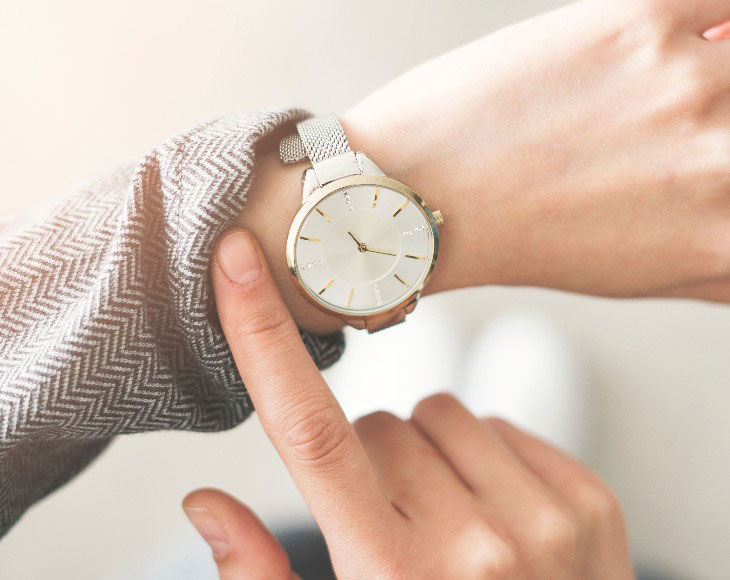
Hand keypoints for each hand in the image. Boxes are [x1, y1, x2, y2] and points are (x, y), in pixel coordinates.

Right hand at [182, 228, 632, 578]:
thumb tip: (203, 501)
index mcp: (390, 576)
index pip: (310, 432)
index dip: (264, 338)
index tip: (239, 261)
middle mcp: (472, 545)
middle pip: (378, 423)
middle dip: (368, 459)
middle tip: (387, 524)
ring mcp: (542, 520)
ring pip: (439, 411)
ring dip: (426, 451)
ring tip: (442, 521)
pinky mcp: (587, 502)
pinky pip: (499, 424)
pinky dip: (482, 457)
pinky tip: (491, 515)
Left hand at [342, 0, 729, 300]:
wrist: (425, 194)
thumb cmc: (522, 240)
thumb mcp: (641, 273)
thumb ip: (724, 261)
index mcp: (727, 239)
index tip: (717, 163)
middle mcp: (723, 163)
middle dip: (722, 134)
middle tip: (693, 135)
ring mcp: (686, 85)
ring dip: (713, 81)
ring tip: (658, 103)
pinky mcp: (638, 23)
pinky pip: (720, 5)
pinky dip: (712, 24)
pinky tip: (678, 47)